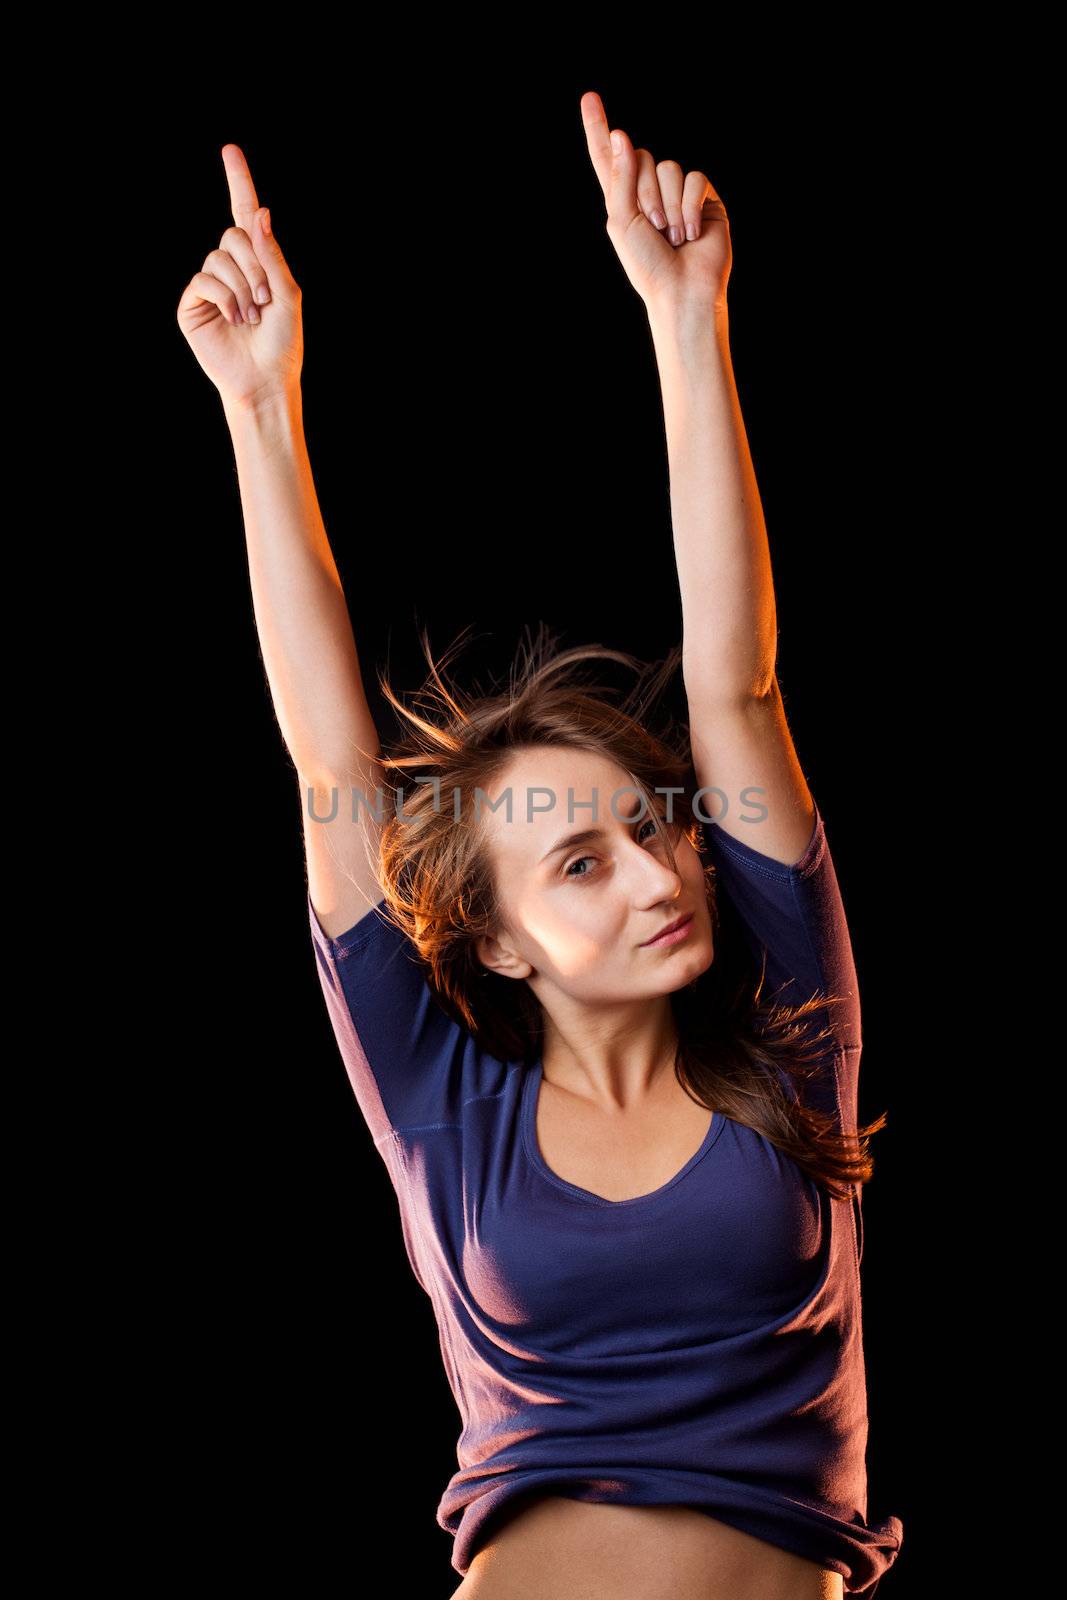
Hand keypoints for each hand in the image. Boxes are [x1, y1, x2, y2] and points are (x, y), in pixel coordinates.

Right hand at [176, 144, 303, 411]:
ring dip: (242, 287)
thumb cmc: (282, 343)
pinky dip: (224, 297)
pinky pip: (204, 280)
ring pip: (218, 258)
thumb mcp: (288, 295)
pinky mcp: (193, 303)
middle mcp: (231, 268)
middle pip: (233, 236)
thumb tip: (260, 212)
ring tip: (251, 316)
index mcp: (257, 262)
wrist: (265, 381)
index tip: (229, 150)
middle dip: (255, 266)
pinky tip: (235, 319)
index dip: (238, 181)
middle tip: (265, 300)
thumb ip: (273, 254)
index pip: (244, 214)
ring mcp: (210, 285)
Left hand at [580, 91, 731, 317]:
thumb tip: (621, 134)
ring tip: (673, 236)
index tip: (589, 98)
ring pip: (669, 167)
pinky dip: (690, 206)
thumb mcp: (623, 222)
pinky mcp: (704, 198)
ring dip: (669, 206)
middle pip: (641, 157)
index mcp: (622, 198)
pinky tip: (691, 233)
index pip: (607, 156)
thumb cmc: (648, 265)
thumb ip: (620, 178)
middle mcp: (649, 190)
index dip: (598, 127)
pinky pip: (696, 178)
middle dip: (645, 194)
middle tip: (654, 229)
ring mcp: (678, 193)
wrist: (682, 291)